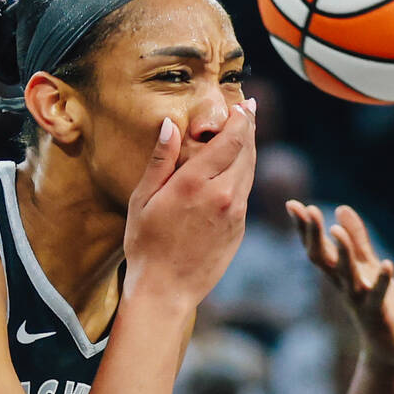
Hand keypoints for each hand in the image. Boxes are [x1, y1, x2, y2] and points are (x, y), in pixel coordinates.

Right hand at [124, 104, 255, 308]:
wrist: (166, 290)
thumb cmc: (146, 246)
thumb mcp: (143, 200)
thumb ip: (160, 160)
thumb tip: (171, 125)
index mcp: (195, 183)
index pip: (231, 139)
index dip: (241, 119)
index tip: (244, 104)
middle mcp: (222, 194)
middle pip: (246, 151)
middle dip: (249, 128)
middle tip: (249, 111)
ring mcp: (235, 213)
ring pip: (250, 171)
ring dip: (250, 150)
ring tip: (245, 135)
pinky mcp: (239, 229)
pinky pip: (245, 193)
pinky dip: (244, 175)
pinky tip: (235, 171)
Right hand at [287, 200, 393, 367]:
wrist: (388, 345)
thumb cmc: (376, 304)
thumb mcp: (366, 265)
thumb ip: (356, 238)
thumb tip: (340, 208)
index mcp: (338, 273)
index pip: (316, 247)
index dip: (305, 227)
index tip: (293, 204)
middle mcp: (342, 285)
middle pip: (322, 258)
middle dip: (315, 235)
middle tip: (308, 210)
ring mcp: (358, 299)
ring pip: (346, 274)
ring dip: (342, 253)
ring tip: (335, 230)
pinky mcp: (377, 312)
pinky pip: (378, 295)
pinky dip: (383, 281)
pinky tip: (388, 264)